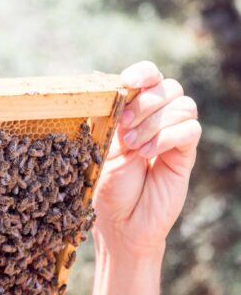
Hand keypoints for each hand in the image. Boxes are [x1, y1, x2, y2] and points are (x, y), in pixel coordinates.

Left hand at [92, 61, 200, 258]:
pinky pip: (190, 129)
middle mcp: (156, 118)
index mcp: (133, 109)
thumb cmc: (106, 185)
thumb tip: (120, 88)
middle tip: (124, 127)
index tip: (128, 82)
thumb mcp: (103, 146)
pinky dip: (167, 137)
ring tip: (133, 146)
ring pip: (183, 105)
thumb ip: (114, 117)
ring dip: (154, 122)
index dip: (143, 73)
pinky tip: (148, 154)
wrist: (121, 221)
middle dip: (145, 102)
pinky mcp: (185, 154)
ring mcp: (173, 135)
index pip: (148, 76)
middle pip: (168, 87)